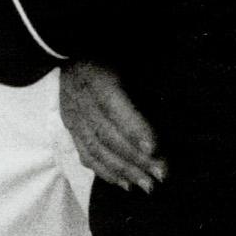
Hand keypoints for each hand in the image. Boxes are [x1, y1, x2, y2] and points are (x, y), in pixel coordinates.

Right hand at [59, 61, 164, 193]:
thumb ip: (142, 84)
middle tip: (161, 174)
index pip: (113, 106)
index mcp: (96, 77)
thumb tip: (167, 109)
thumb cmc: (107, 54)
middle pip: (106, 133)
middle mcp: (80, 99)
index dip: (133, 128)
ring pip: (95, 148)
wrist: (68, 50)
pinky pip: (85, 154)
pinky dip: (104, 172)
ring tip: (147, 185)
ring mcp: (72, 115)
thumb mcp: (125, 59)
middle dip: (135, 157)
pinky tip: (124, 184)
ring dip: (123, 170)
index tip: (155, 148)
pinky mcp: (69, 126)